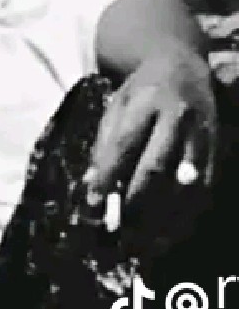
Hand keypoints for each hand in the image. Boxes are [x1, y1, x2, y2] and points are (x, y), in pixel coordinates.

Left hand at [84, 40, 216, 248]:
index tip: (92, 202)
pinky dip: (188, 216)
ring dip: (164, 218)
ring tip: (143, 244)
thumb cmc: (141, 90)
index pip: (123, 144)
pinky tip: (170, 235)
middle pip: (156, 166)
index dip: (108, 176)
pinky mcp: (219, 149)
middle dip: (135, 202)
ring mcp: (203, 134)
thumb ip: (104, 144)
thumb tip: (90, 185)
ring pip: (186, 184)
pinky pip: (206, 189)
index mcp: (145, 102)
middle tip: (117, 231)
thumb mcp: (116, 105)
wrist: (183, 64)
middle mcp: (178, 118)